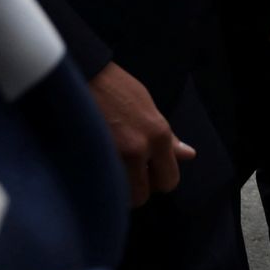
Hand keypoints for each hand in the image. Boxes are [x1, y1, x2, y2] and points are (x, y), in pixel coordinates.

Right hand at [88, 62, 194, 206]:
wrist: (81, 73)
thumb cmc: (116, 87)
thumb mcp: (149, 107)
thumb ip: (168, 138)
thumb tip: (189, 155)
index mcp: (158, 136)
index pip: (169, 181)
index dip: (158, 181)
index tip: (148, 173)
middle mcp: (138, 149)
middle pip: (142, 196)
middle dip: (135, 190)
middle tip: (126, 173)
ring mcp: (110, 155)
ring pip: (117, 195)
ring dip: (114, 188)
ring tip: (109, 168)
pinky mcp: (86, 158)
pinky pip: (97, 185)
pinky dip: (96, 182)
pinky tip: (94, 166)